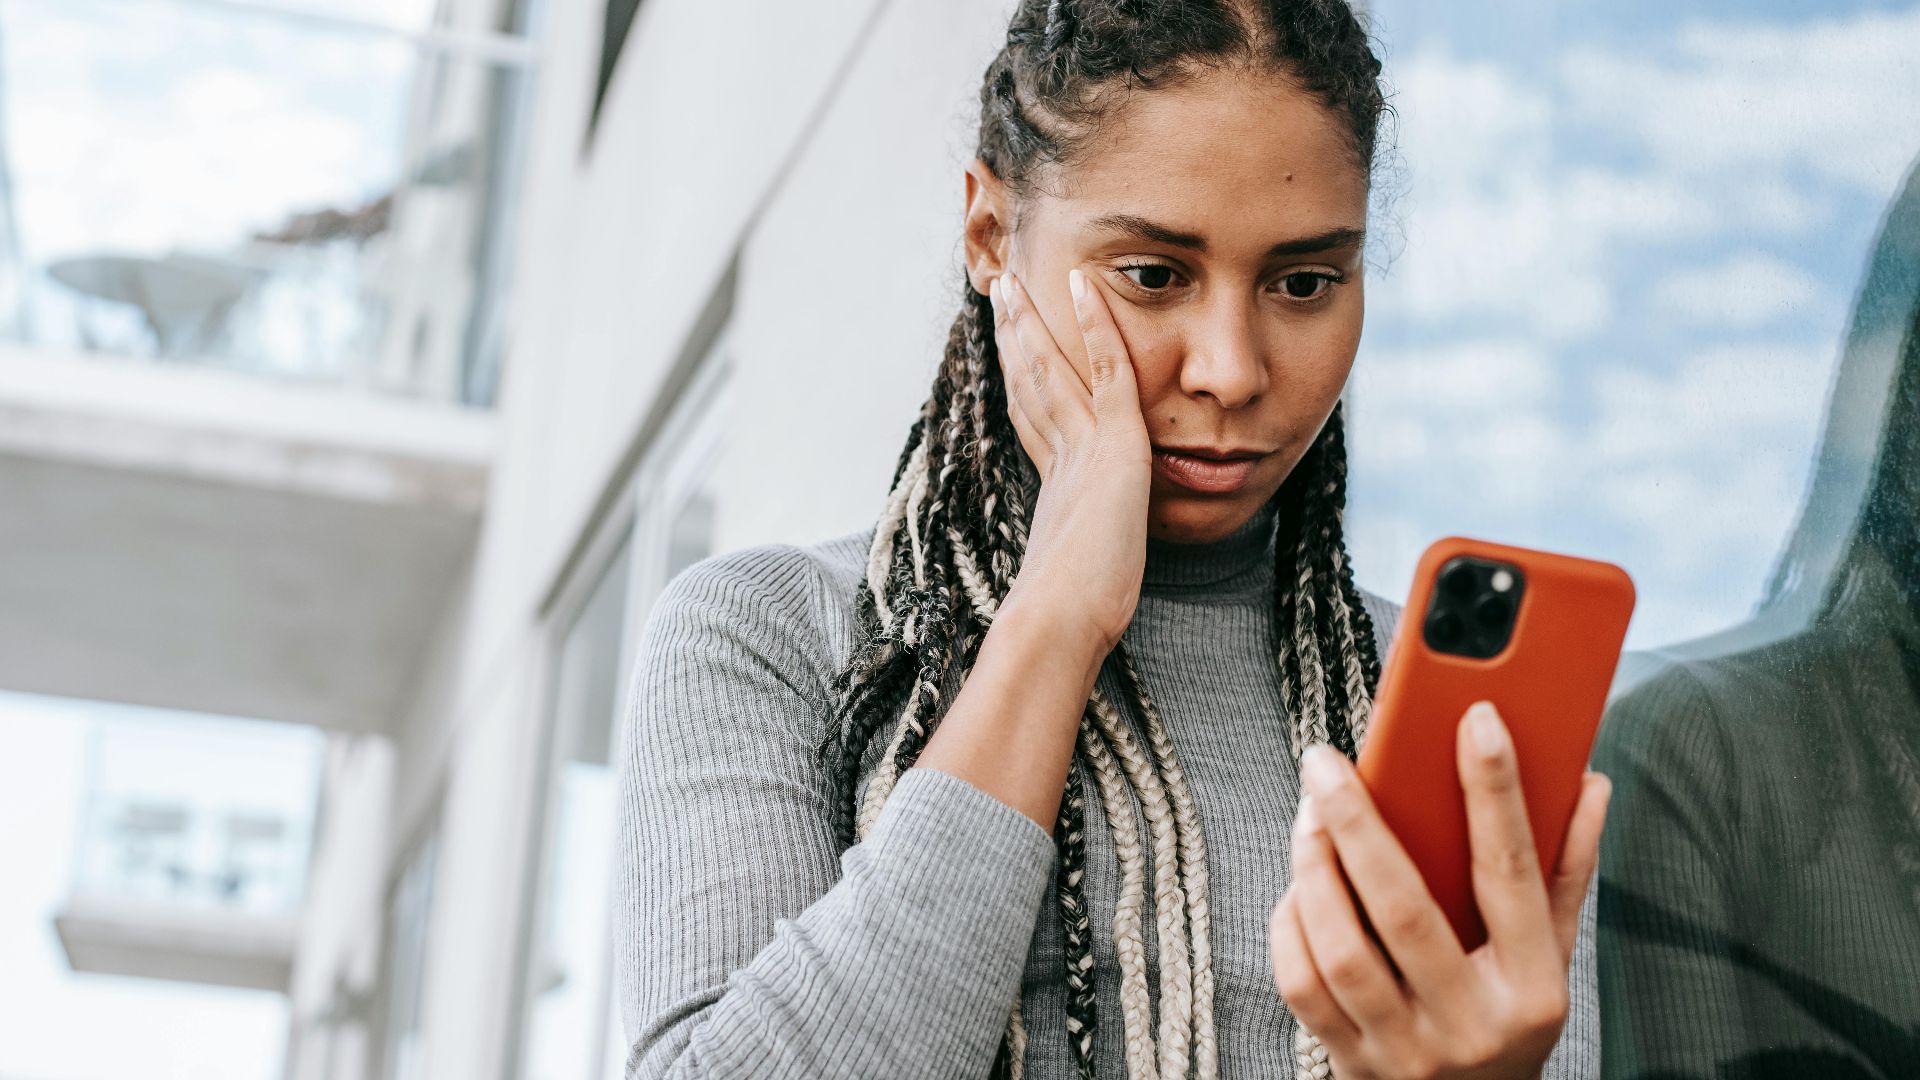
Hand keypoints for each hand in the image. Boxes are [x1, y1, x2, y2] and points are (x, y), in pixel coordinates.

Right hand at [988, 268, 1152, 658]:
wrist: (1064, 619)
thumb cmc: (1072, 621)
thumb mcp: (1083, 585)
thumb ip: (1080, 572)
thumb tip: (1067, 601)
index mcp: (1053, 487)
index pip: (1034, 418)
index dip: (1020, 379)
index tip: (1010, 351)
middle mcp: (1058, 459)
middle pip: (1030, 383)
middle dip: (1015, 337)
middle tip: (999, 295)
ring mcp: (1081, 446)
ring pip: (1052, 368)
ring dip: (1032, 320)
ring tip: (1014, 281)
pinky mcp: (1111, 441)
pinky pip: (1107, 368)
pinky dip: (1096, 324)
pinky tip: (1085, 285)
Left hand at [1268, 701, 1610, 1078]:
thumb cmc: (1509, 1017)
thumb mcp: (1553, 956)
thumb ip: (1567, 870)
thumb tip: (1590, 782)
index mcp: (1533, 987)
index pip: (1513, 874)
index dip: (1497, 791)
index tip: (1477, 717)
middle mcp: (1471, 1024)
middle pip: (1404, 908)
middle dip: (1358, 823)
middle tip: (1325, 761)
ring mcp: (1407, 1051)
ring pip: (1342, 948)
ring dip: (1313, 870)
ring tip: (1308, 815)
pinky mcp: (1351, 1064)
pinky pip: (1302, 984)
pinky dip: (1291, 924)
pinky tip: (1298, 886)